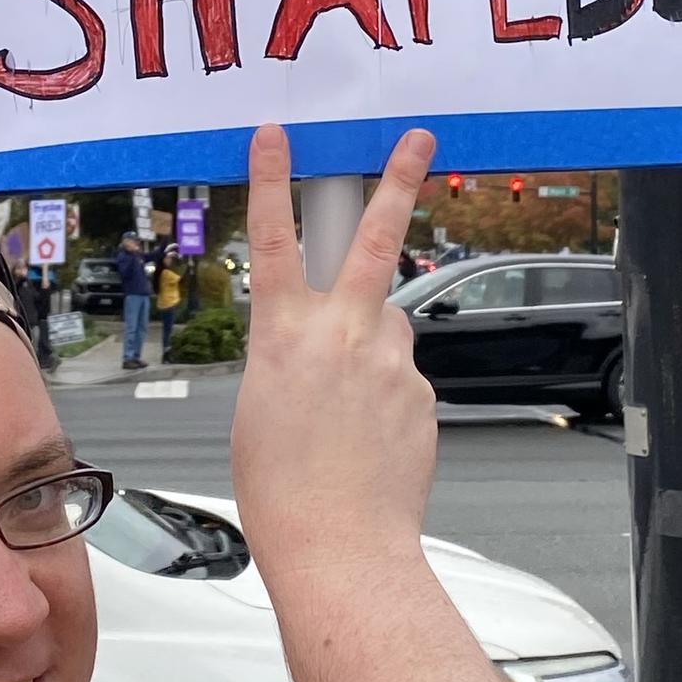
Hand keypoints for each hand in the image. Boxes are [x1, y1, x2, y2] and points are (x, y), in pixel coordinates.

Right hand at [232, 126, 438, 594]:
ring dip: (373, 347)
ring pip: (388, 326)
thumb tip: (336, 340)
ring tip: (347, 413)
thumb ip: (296, 355)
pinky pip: (402, 379)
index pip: (274, 239)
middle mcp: (342, 335)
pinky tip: (368, 444)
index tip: (275, 135)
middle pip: (374, 237)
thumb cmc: (282, 491)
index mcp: (282, 336)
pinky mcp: (422, 394)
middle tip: (419, 139)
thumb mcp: (259, 406)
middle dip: (398, 180)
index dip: (271, 180)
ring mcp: (391, 362)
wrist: (339, 547)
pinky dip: (386, 400)